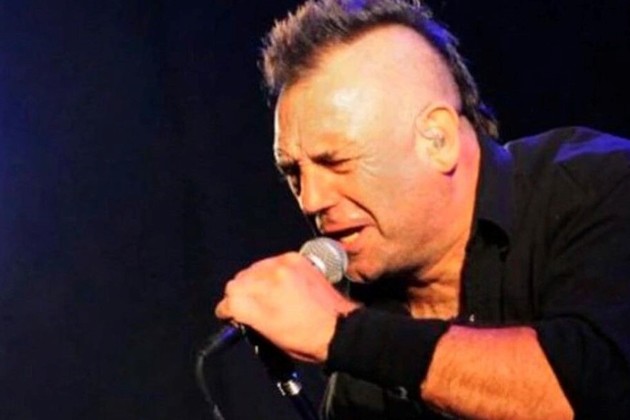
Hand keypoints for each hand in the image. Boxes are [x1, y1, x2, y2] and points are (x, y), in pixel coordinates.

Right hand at [215, 252, 358, 362]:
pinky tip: (280, 282)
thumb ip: (249, 318)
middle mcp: (267, 284)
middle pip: (236, 282)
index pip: (228, 301)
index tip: (230, 313)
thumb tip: (237, 308)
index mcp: (258, 309)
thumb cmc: (305, 340)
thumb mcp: (269, 337)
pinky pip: (271, 262)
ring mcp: (281, 268)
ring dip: (255, 281)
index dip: (227, 310)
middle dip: (240, 294)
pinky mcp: (293, 259)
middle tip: (250, 304)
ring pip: (252, 270)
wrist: (339, 328)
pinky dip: (272, 272)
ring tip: (267, 292)